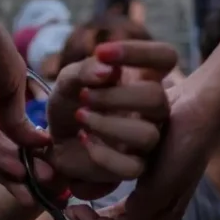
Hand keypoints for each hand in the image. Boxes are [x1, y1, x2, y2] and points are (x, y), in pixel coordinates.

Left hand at [0, 0, 49, 202]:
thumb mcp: (14, 82)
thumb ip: (20, 118)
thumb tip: (37, 145)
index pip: (13, 131)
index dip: (32, 151)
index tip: (53, 168)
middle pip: (1, 147)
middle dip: (23, 170)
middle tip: (47, 190)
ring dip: (10, 173)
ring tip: (32, 192)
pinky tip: (15, 172)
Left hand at [45, 40, 178, 199]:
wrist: (54, 139)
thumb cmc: (70, 103)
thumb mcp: (68, 81)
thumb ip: (84, 71)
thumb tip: (106, 70)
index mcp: (144, 78)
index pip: (165, 57)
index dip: (142, 52)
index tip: (102, 52)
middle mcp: (153, 109)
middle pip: (156, 98)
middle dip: (115, 96)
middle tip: (84, 96)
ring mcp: (147, 138)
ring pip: (148, 135)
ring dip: (108, 125)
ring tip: (81, 117)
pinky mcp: (133, 166)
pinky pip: (132, 167)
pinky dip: (103, 154)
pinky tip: (85, 139)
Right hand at [68, 77, 210, 219]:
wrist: (199, 104)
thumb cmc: (171, 121)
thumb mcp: (141, 152)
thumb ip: (120, 173)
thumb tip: (88, 187)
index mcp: (163, 207)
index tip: (79, 217)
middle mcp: (166, 215)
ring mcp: (163, 210)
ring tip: (73, 214)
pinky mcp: (156, 199)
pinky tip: (80, 205)